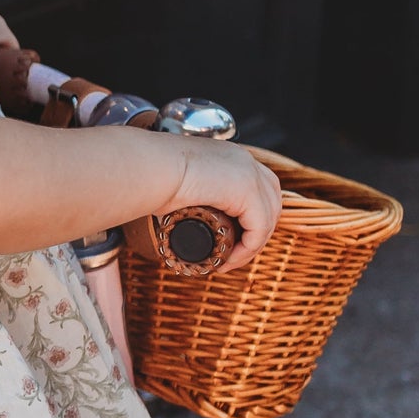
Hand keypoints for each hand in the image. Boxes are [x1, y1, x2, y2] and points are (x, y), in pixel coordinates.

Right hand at [158, 139, 282, 272]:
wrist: (148, 168)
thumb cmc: (150, 175)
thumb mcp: (178, 184)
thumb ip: (189, 194)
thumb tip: (179, 215)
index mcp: (230, 156)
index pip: (258, 189)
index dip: (250, 218)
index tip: (228, 241)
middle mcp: (244, 161)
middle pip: (270, 202)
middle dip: (256, 232)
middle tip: (232, 254)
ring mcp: (249, 173)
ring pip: (269, 217)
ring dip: (251, 244)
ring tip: (228, 261)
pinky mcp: (247, 190)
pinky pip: (259, 228)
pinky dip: (247, 248)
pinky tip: (228, 259)